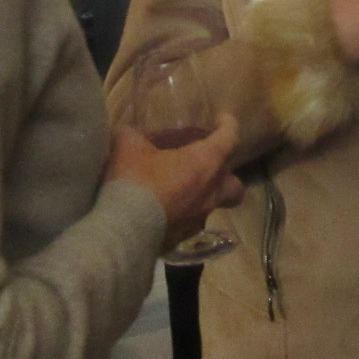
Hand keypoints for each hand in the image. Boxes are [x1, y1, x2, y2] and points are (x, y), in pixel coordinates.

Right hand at [108, 113, 245, 250]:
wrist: (123, 230)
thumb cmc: (135, 180)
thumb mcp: (128, 146)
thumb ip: (132, 135)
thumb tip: (126, 133)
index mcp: (204, 163)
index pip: (229, 138)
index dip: (229, 126)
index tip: (222, 119)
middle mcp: (210, 192)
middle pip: (235, 186)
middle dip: (227, 176)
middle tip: (208, 168)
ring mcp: (198, 218)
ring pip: (210, 206)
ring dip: (200, 196)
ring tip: (177, 190)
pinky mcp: (182, 238)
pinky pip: (188, 223)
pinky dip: (180, 215)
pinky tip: (161, 211)